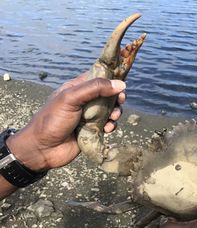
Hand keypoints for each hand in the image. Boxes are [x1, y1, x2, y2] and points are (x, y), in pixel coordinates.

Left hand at [6, 75, 125, 170]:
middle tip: (121, 100)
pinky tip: (107, 129)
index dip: (111, 78)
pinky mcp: (93, 130)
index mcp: (77, 88)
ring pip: (110, 110)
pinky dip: (111, 126)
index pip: (98, 77)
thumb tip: (120, 85)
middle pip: (108, 94)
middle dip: (117, 97)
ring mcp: (89, 116)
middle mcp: (85, 100)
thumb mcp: (71, 98)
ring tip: (113, 118)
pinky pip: (108, 125)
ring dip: (116, 113)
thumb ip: (95, 89)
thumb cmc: (52, 120)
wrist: (43, 149)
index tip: (121, 83)